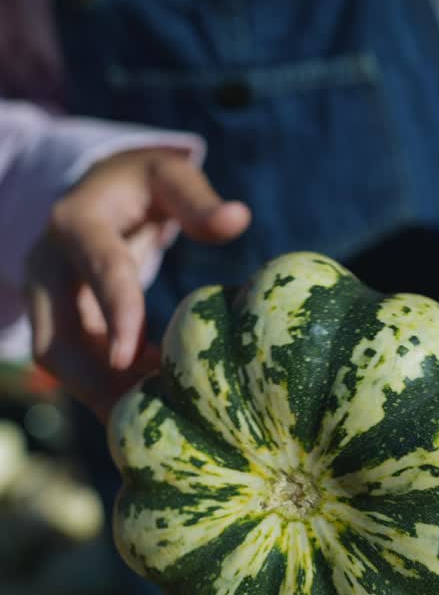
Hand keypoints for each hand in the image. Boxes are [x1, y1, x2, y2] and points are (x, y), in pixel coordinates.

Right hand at [26, 149, 249, 419]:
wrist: (99, 189)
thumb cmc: (142, 183)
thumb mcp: (169, 176)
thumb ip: (198, 199)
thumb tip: (237, 219)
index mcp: (76, 221)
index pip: (98, 269)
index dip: (114, 313)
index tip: (129, 358)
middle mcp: (48, 263)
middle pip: (58, 335)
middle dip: (98, 380)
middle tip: (150, 415)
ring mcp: (46, 297)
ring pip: (59, 359)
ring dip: (102, 392)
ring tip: (155, 418)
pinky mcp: (57, 321)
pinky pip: (74, 362)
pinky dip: (106, 386)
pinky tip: (151, 401)